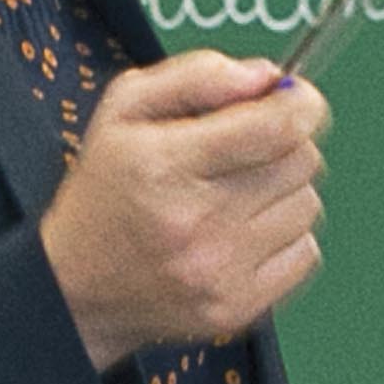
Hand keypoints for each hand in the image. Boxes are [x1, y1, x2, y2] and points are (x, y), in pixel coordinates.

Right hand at [37, 50, 326, 369]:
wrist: (76, 287)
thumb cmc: (105, 191)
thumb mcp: (123, 110)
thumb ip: (196, 76)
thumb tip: (267, 77)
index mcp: (165, 164)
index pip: (276, 128)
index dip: (302, 103)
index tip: (297, 98)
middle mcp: (197, 221)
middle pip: (300, 162)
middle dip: (285, 143)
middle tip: (248, 148)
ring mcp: (221, 270)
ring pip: (307, 205)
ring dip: (283, 191)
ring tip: (235, 195)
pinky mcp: (239, 306)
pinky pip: (306, 253)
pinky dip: (285, 237)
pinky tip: (244, 233)